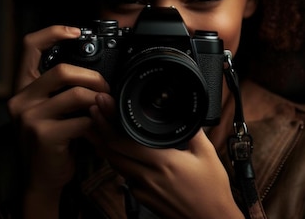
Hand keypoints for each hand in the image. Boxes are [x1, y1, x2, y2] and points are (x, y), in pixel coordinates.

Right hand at [8, 25, 109, 192]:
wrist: (42, 180)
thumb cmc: (52, 142)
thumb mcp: (52, 110)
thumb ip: (63, 90)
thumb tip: (96, 73)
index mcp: (22, 88)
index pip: (29, 46)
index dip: (53, 32)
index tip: (76, 31)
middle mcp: (20, 99)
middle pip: (61, 70)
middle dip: (92, 76)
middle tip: (106, 87)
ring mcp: (29, 117)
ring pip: (75, 94)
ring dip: (99, 99)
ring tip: (106, 108)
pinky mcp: (44, 135)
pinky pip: (82, 119)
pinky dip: (98, 122)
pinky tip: (100, 128)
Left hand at [87, 93, 243, 218]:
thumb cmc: (212, 192)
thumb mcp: (208, 155)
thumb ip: (194, 133)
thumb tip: (188, 115)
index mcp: (163, 161)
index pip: (124, 140)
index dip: (108, 121)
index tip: (102, 105)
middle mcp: (148, 176)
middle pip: (111, 151)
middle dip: (98, 129)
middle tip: (93, 111)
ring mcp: (143, 189)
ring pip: (115, 164)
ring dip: (103, 145)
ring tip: (96, 128)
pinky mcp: (143, 199)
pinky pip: (125, 177)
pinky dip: (118, 162)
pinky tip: (117, 154)